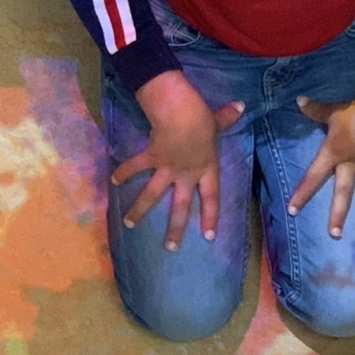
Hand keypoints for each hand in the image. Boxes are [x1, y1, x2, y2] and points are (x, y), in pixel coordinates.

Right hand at [112, 72, 245, 251]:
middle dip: (175, 228)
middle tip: (170, 247)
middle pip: (180, 207)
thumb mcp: (217, 120)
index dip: (210, 217)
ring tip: (128, 224)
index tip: (208, 237)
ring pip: (152, 195)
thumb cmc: (201, 118)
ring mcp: (167, 169)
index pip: (211, 198)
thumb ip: (227, 118)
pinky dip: (124, 172)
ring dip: (139, 210)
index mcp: (206, 169)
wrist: (179, 112)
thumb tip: (240, 107)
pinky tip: (114, 182)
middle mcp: (186, 175)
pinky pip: (135, 167)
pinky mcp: (150, 158)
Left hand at [286, 82, 354, 239]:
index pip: (313, 177)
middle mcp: (351, 164)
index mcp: (334, 154)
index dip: (301, 193)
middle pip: (343, 192)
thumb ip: (316, 110)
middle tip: (335, 234)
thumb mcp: (334, 111)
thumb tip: (299, 101)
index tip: (292, 211)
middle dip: (338, 214)